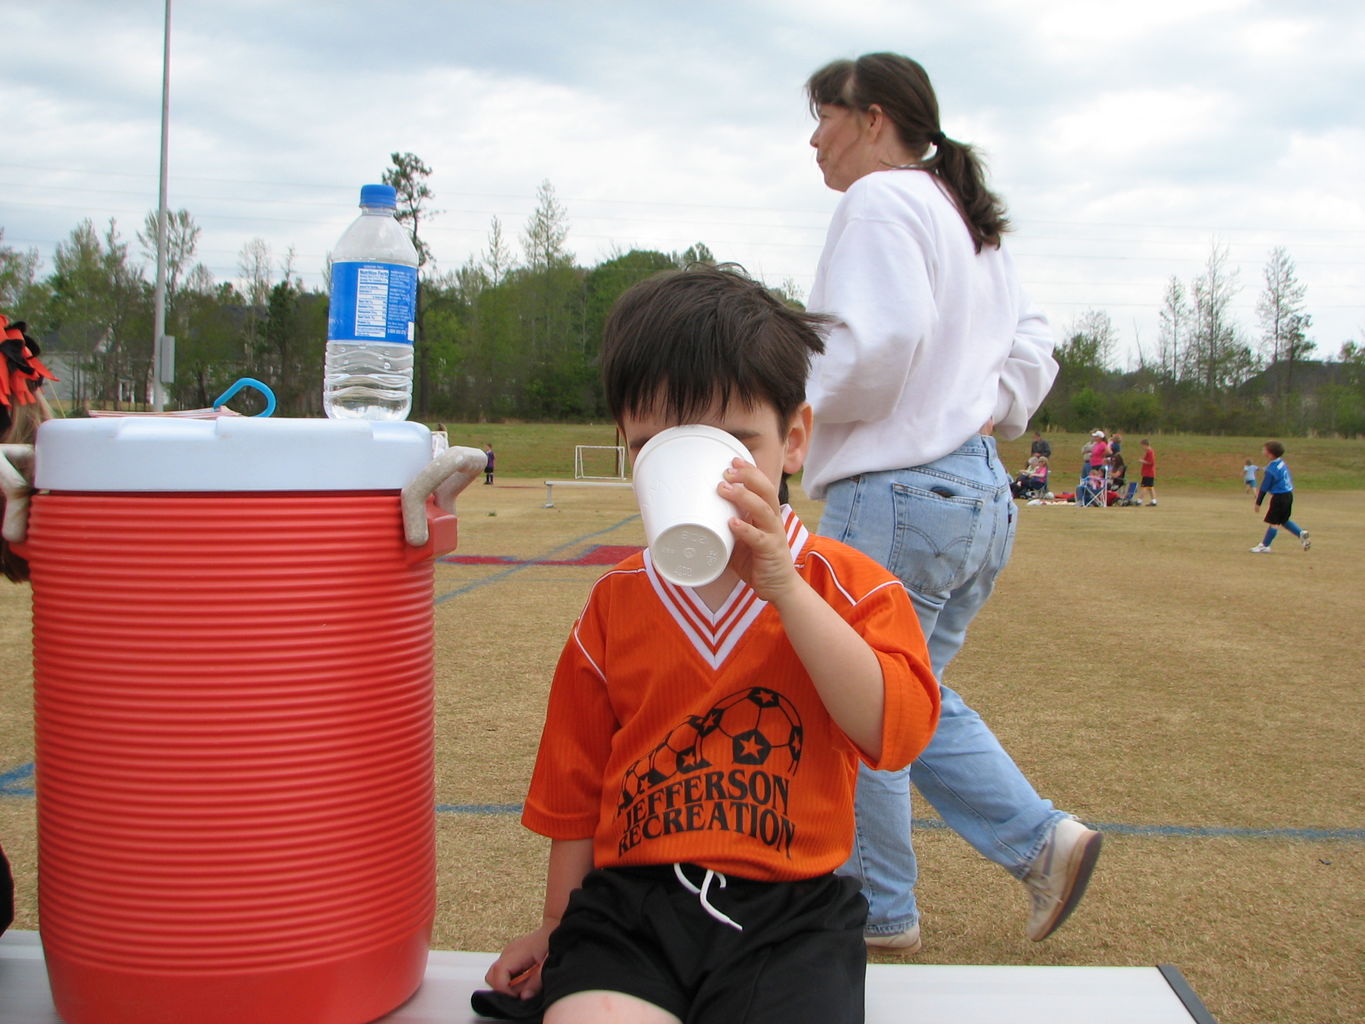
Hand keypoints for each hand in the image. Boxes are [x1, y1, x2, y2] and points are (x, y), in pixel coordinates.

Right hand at [484, 924, 553, 998]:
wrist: (556, 928)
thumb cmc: (553, 943)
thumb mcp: (548, 964)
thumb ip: (536, 982)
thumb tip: (524, 997)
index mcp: (516, 952)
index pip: (498, 972)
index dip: (504, 989)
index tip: (517, 996)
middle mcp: (508, 952)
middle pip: (492, 975)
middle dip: (502, 989)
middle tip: (520, 993)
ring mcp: (508, 953)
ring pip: (495, 975)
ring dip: (506, 985)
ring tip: (524, 986)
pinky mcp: (511, 956)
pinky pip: (503, 972)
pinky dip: (510, 981)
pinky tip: (525, 980)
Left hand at [719, 459, 799, 604]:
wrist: (780, 588)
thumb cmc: (758, 562)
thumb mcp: (741, 540)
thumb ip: (727, 527)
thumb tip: (698, 518)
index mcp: (767, 515)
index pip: (762, 486)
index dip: (750, 472)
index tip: (733, 460)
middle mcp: (773, 521)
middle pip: (766, 491)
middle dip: (748, 477)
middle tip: (727, 470)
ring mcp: (774, 535)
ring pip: (763, 510)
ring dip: (744, 497)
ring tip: (725, 489)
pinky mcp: (771, 552)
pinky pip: (759, 538)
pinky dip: (746, 529)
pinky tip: (733, 523)